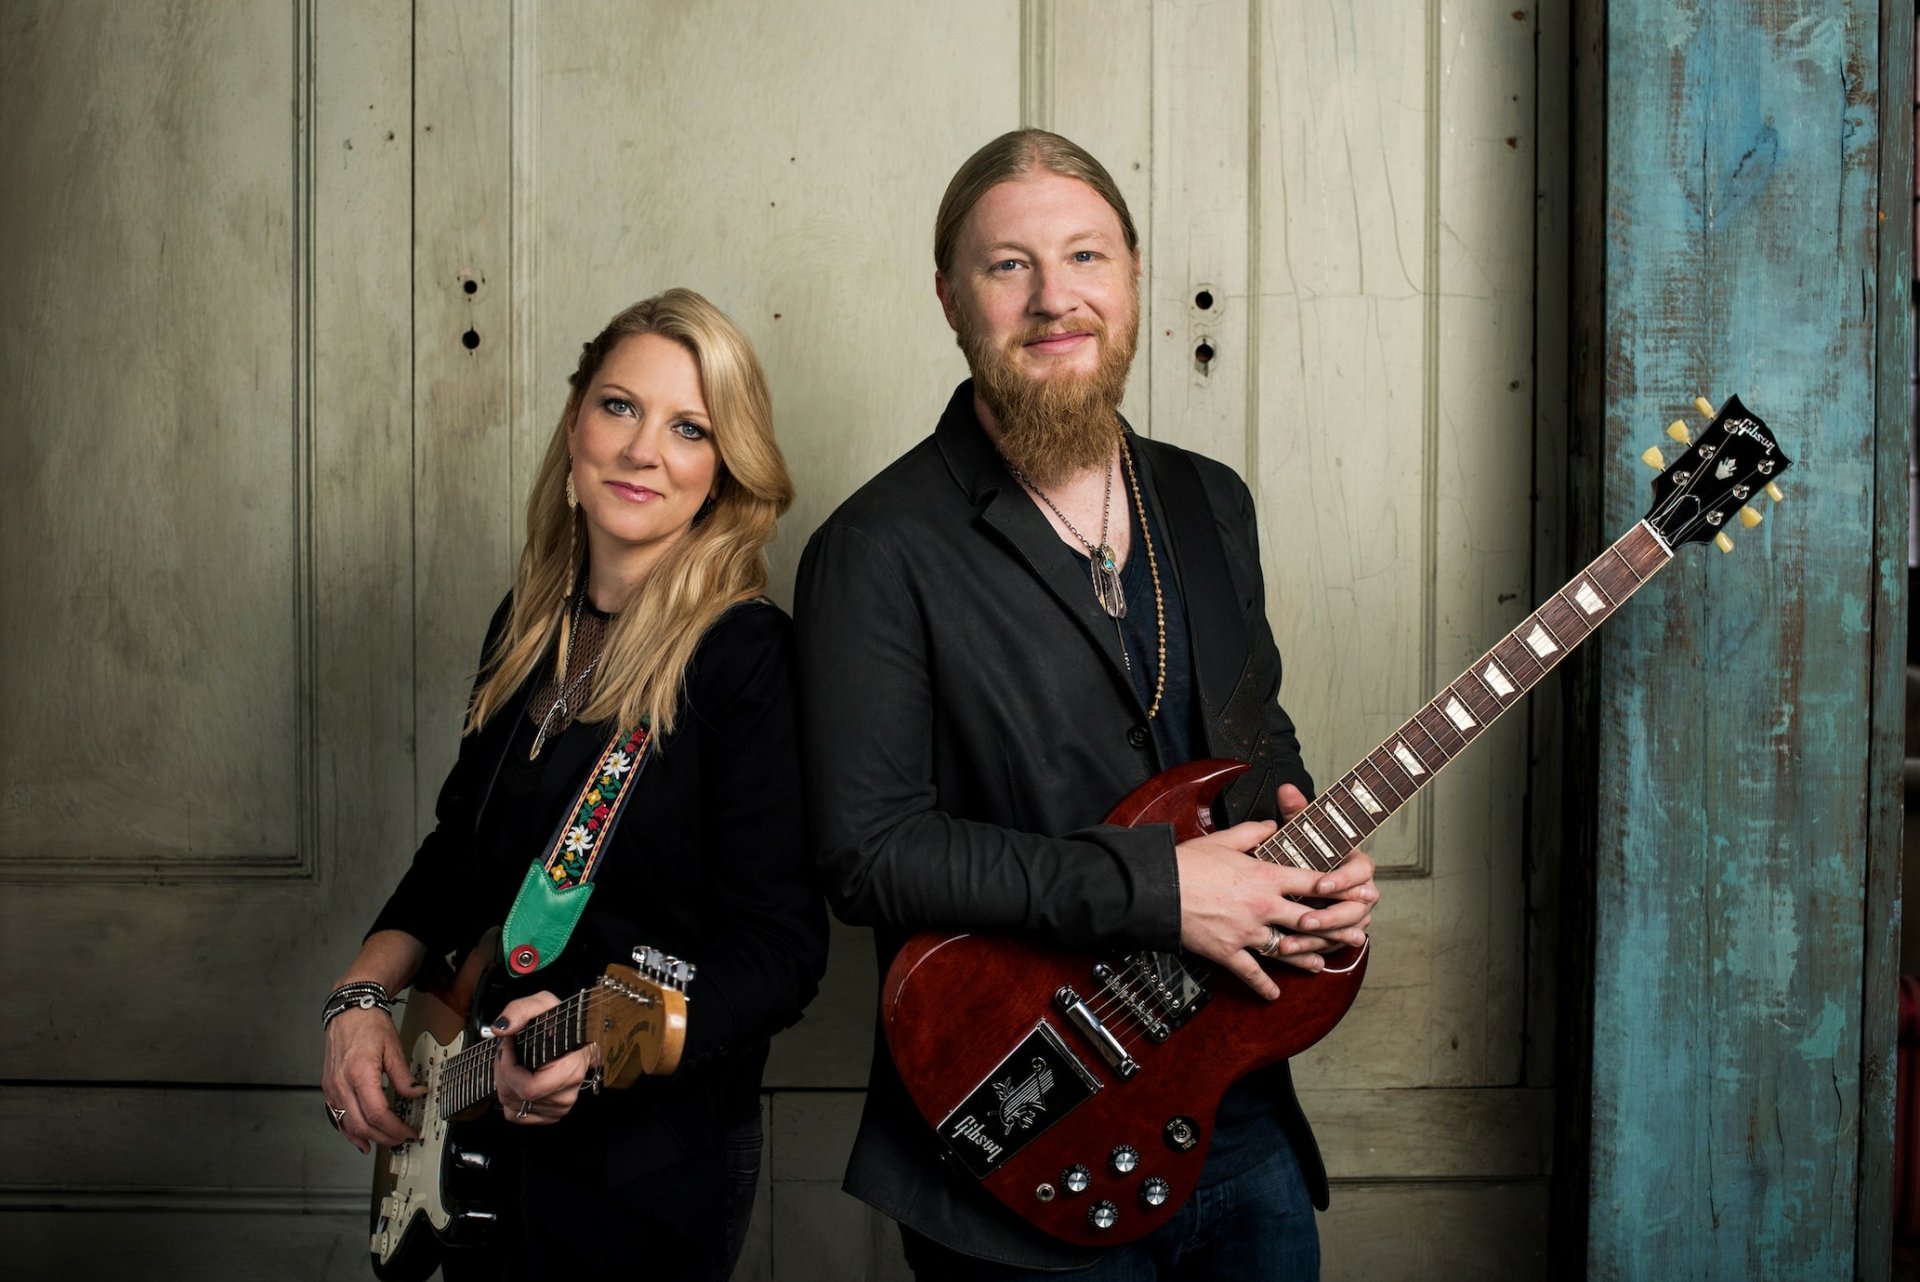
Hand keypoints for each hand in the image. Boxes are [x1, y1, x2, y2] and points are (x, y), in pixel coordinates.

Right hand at [322, 1007, 421, 1154]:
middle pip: (362, 1125)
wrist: (349, 1010)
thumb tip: (417, 1093)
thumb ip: (404, 1076)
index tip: (408, 1132)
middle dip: (384, 1137)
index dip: (395, 1128)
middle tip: (402, 1139)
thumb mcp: (393, 1048)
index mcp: (360, 1073)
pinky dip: (349, 1132)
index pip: (377, 1114)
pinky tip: (361, 1140)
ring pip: (348, 1125)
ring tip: (387, 1141)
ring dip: (368, 1138)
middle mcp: (342, 1084)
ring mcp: (332, 1088)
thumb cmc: (369, 1025)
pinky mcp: (329, 1088)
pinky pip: (337, 1117)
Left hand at [491, 991, 602, 1125]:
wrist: (580, 1039)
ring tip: (514, 1063)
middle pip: (515, 1096)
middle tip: (507, 1052)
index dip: (508, 1066)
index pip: (527, 1087)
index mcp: (570, 1071)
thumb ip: (520, 1010)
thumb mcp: (543, 1004)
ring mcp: (558, 1107)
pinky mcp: (550, 1115)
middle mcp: (566, 1095)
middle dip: (502, 1071)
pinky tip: (518, 1080)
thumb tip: (502, 1028)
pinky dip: (510, 1098)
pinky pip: (515, 1114)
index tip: (507, 1045)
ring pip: (512, 1106)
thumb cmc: (563, 1024)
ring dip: (504, 1083)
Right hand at [1174, 783, 1377, 999]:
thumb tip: (1270, 825)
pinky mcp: (1228, 952)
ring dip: (1306, 957)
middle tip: (1356, 935)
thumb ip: (1253, 832)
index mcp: (1265, 877)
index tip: (1360, 893)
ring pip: (1285, 949)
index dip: (1339, 888)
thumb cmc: (1187, 862)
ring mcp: (1247, 933)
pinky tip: (1274, 994)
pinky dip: (1263, 985)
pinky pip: (1251, 972)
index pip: (1311, 883)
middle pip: (1308, 920)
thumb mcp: (1223, 839)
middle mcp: (1263, 907)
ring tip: (1321, 964)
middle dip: (1335, 928)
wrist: (1156, 889)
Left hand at [1273, 782, 1376, 954]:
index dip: (1344, 879)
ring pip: (1346, 931)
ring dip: (1319, 938)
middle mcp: (1361, 891)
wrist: (1301, 879)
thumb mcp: (1300, 832)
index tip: (1321, 885)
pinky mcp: (1341, 934)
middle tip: (1306, 919)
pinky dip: (1311, 949)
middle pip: (1358, 907)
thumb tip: (1287, 789)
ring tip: (1290, 942)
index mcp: (1356, 863)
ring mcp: (1354, 915)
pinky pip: (1332, 945)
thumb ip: (1297, 812)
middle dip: (1331, 917)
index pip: (1362, 870)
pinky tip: (1288, 950)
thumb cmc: (1305, 852)